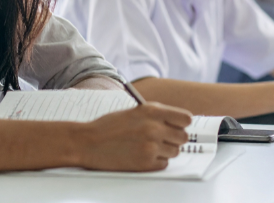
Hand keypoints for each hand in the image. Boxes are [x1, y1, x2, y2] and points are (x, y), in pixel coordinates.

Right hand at [76, 102, 191, 170]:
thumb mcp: (136, 111)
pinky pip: (164, 164)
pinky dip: (157, 161)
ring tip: (149, 147)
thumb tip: (180, 123)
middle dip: (174, 139)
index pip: (186, 119)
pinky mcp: (145, 163)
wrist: (88, 142)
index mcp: (152, 110)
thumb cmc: (110, 126)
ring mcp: (151, 146)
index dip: (182, 124)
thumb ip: (158, 115)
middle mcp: (154, 127)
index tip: (176, 127)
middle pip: (184, 137)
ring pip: (175, 151)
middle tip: (162, 139)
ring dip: (165, 151)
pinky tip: (143, 155)